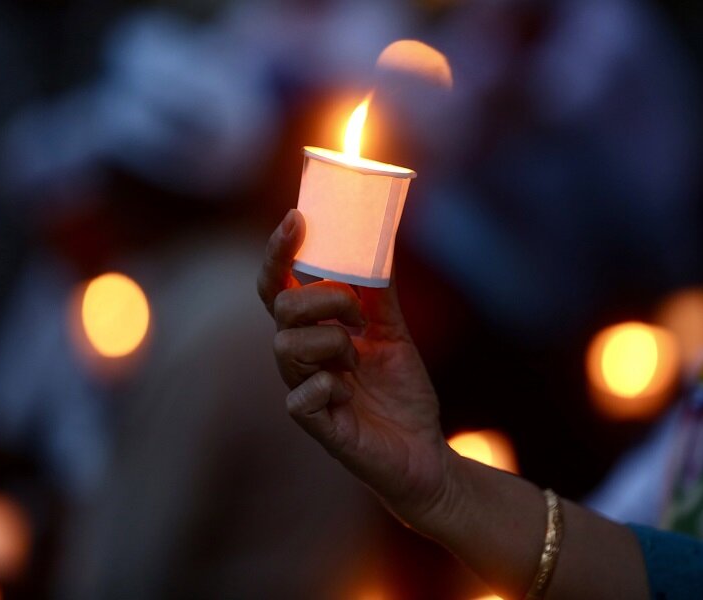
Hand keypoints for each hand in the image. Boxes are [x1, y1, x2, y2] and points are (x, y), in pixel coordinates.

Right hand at [257, 210, 454, 522]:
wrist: (425, 452)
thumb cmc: (402, 393)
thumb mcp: (394, 331)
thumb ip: (379, 293)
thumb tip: (379, 240)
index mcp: (313, 330)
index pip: (277, 284)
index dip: (279, 251)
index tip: (298, 218)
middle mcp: (300, 357)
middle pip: (280, 308)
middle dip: (322, 299)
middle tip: (359, 313)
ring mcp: (303, 389)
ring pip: (285, 346)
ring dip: (331, 341)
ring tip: (359, 356)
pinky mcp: (314, 424)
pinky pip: (300, 396)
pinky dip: (328, 385)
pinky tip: (348, 392)